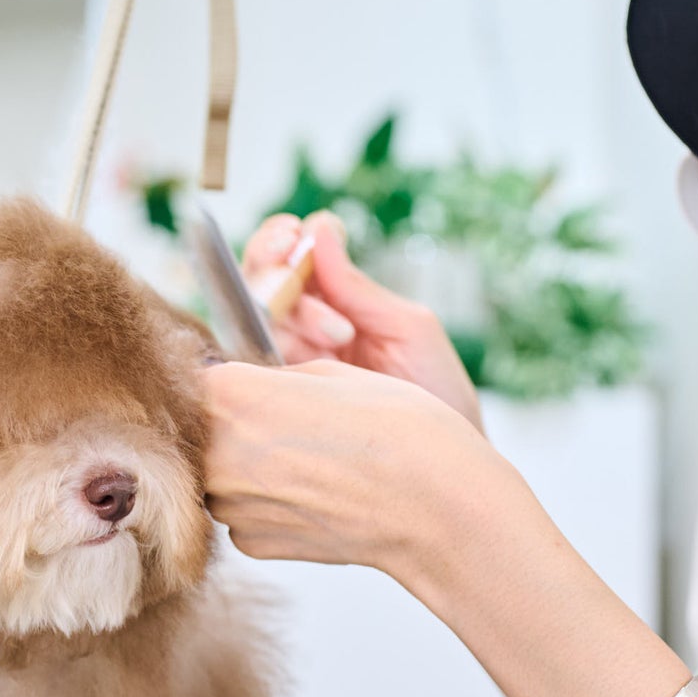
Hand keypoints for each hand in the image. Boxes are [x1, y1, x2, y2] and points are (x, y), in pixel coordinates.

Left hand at [201, 358, 512, 577]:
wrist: (437, 508)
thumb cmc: (398, 430)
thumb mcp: (331, 373)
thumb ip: (270, 379)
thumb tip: (247, 388)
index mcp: (231, 395)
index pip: (195, 377)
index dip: (226, 380)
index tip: (252, 385)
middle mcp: (216, 453)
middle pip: (200, 430)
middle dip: (230, 424)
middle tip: (286, 425)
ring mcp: (230, 505)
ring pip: (218, 474)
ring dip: (245, 466)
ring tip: (308, 462)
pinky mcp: (250, 543)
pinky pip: (241, 513)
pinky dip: (266, 504)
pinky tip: (313, 496)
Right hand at [243, 211, 483, 431]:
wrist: (446, 469)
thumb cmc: (439, 396)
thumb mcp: (409, 328)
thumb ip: (357, 286)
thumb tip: (317, 227)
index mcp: (335, 301)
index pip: (286, 257)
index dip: (278, 239)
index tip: (295, 236)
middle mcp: (304, 331)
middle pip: (256, 284)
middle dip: (274, 273)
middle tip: (301, 279)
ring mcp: (288, 367)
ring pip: (251, 323)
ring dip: (292, 317)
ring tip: (341, 336)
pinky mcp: (279, 406)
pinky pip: (252, 375)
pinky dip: (271, 358)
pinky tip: (310, 360)